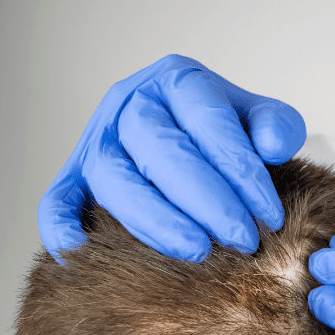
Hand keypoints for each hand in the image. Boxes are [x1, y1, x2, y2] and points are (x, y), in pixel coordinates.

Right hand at [38, 54, 305, 262]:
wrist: (200, 142)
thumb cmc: (234, 135)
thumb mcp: (264, 121)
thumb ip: (278, 126)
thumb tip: (272, 146)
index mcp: (178, 81)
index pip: (207, 121)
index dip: (241, 172)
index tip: (271, 216)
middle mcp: (130, 104)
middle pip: (159, 149)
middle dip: (206, 201)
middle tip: (243, 240)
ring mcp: (98, 141)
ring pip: (114, 179)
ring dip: (155, 220)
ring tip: (198, 252)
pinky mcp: (75, 178)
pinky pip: (57, 201)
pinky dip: (62, 227)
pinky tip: (82, 254)